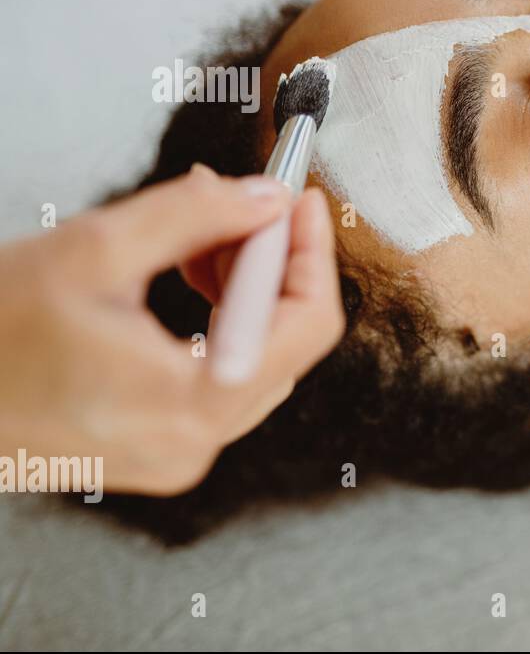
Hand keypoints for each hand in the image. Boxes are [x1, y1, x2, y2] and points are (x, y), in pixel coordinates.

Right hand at [0, 165, 344, 494]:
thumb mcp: (93, 250)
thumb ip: (197, 216)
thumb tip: (267, 198)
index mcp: (193, 403)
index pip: (307, 324)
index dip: (311, 251)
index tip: (303, 201)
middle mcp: (194, 443)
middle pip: (286, 342)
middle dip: (272, 264)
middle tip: (246, 206)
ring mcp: (175, 454)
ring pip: (255, 358)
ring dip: (244, 290)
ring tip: (201, 239)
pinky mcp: (155, 450)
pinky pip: (217, 379)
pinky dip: (218, 324)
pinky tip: (188, 280)